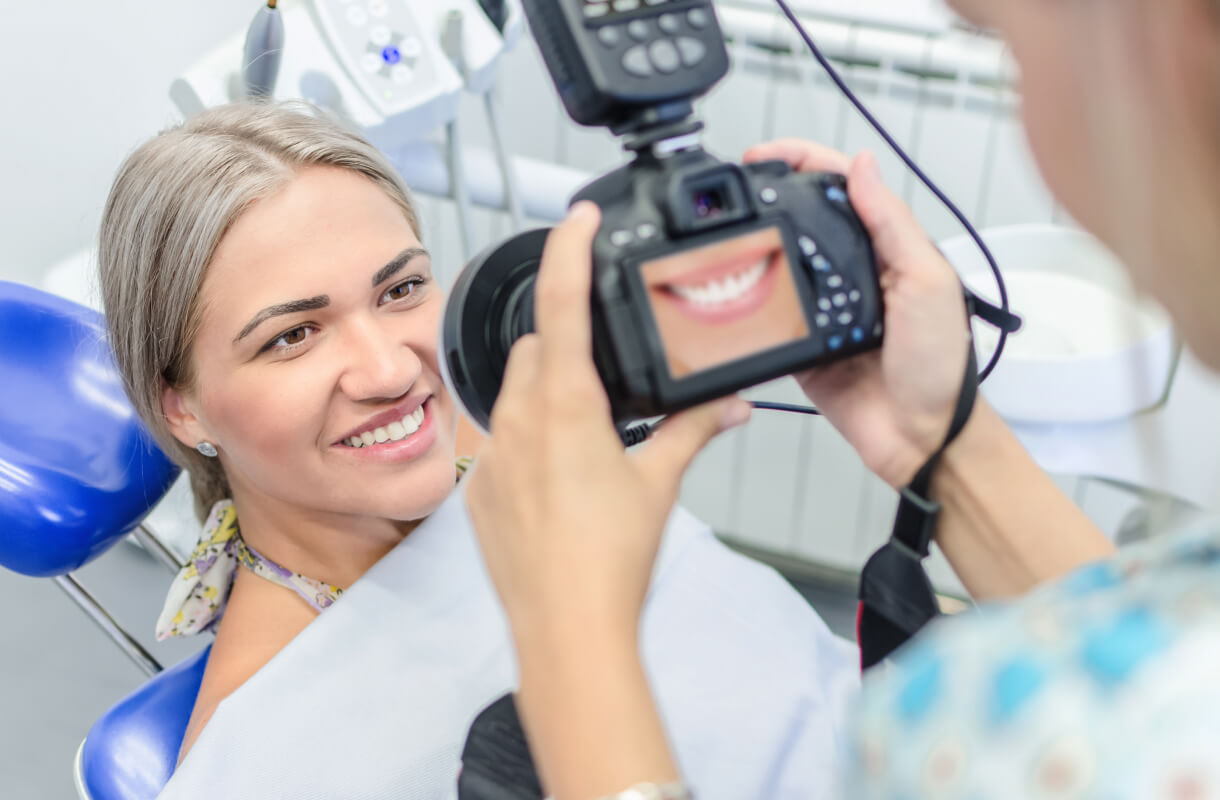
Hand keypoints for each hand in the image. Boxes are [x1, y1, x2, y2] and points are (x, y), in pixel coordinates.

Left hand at [463, 202, 751, 643]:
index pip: (562, 301)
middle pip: (537, 345)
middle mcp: (520, 420)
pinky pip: (500, 438)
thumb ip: (694, 431)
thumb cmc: (610, 561)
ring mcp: (493, 455)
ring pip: (514, 390)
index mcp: (567, 406)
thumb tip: (728, 405)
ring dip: (547, 389)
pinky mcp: (481, 489)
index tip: (577, 217)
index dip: (569, 248)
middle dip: (568, 338)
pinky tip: (562, 475)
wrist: (566, 628)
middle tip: (607, 366)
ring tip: (589, 428)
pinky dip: (529, 437)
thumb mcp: (661, 485)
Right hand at [743, 140, 971, 487]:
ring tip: (728, 228)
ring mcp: (826, 309)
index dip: (804, 162)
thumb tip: (864, 166)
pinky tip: (736, 285)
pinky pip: (772, 316)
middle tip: (736, 185)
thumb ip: (892, 224)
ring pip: (783, 264)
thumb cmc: (941, 365)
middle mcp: (855, 274)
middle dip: (771, 197)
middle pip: (805, 221)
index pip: (842, 189)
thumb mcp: (925, 282)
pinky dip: (754, 301)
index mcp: (887, 249)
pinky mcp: (803, 345)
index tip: (767, 154)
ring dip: (757, 244)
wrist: (922, 435)